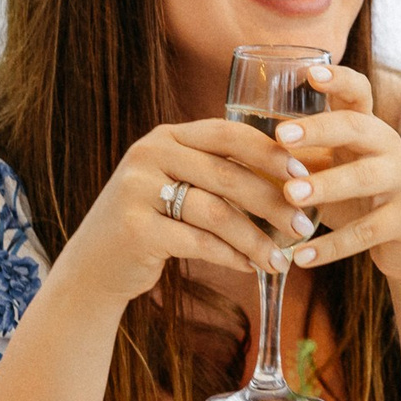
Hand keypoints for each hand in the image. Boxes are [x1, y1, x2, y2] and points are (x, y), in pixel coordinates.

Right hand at [56, 118, 311, 304]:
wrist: (94, 265)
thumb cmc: (152, 223)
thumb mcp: (178, 185)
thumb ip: (218, 173)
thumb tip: (293, 178)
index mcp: (166, 136)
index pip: (227, 133)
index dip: (270, 151)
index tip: (305, 174)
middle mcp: (149, 154)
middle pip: (227, 174)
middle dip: (272, 202)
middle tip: (304, 225)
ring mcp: (137, 190)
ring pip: (216, 212)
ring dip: (256, 239)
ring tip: (280, 259)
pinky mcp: (135, 229)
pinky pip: (198, 242)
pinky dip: (230, 257)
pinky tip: (250, 268)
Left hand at [257, 63, 400, 286]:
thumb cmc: (362, 203)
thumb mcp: (334, 175)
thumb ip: (301, 161)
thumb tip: (242, 153)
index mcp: (369, 131)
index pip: (359, 93)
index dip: (338, 80)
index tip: (311, 73)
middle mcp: (391, 148)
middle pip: (359, 127)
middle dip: (320, 130)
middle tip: (281, 137)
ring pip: (366, 178)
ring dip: (327, 185)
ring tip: (291, 196)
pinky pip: (368, 232)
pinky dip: (332, 246)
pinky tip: (300, 257)